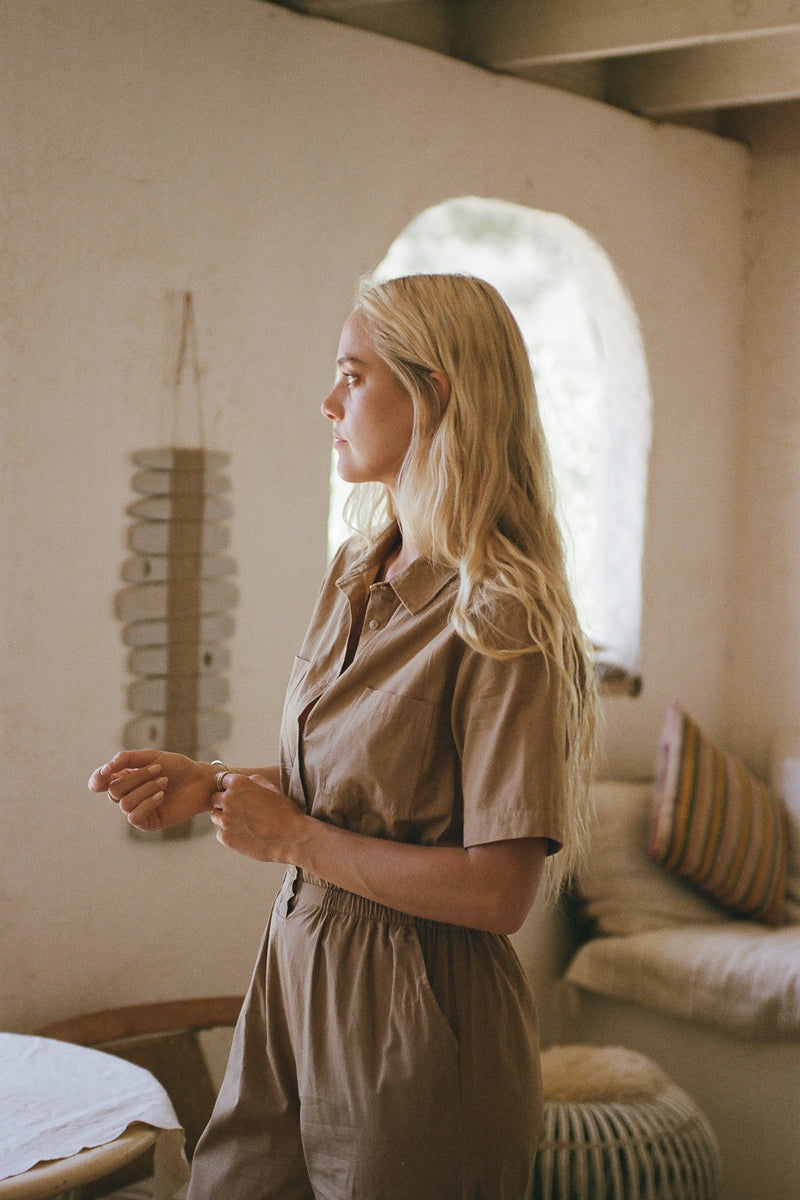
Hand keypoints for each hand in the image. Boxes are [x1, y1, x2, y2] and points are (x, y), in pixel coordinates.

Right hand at [88, 749, 215, 831]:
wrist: (200, 780)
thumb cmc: (177, 767)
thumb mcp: (151, 756)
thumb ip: (126, 758)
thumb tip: (106, 769)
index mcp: (125, 778)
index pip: (99, 783)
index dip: (98, 779)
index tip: (108, 772)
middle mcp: (127, 795)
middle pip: (114, 790)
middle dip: (136, 777)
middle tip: (158, 770)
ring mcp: (137, 809)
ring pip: (124, 803)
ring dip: (146, 789)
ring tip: (164, 782)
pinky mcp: (147, 822)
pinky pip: (134, 817)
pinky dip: (147, 803)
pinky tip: (161, 796)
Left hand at [210, 772, 306, 862]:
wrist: (292, 838)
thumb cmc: (284, 811)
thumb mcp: (271, 788)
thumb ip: (253, 781)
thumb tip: (244, 780)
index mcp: (238, 784)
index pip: (221, 780)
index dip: (229, 787)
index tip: (237, 794)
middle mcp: (228, 799)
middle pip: (215, 799)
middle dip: (224, 803)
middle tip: (241, 811)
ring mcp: (226, 820)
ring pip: (215, 817)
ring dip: (225, 819)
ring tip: (245, 824)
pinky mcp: (226, 838)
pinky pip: (220, 834)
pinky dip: (230, 835)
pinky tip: (246, 836)